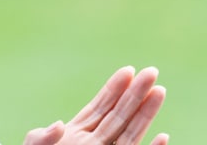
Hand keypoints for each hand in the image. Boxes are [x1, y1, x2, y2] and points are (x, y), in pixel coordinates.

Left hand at [24, 66, 167, 144]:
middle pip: (119, 114)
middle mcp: (94, 142)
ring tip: (159, 91)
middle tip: (151, 71)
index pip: (100, 106)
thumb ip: (43, 137)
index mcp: (76, 133)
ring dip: (146, 114)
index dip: (113, 88)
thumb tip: (59, 125)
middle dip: (135, 93)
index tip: (127, 70)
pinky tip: (164, 136)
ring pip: (130, 133)